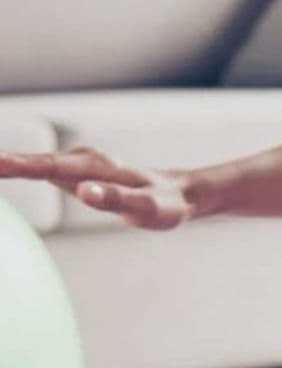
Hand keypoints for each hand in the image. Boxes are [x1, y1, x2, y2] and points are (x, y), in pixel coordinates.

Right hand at [0, 146, 192, 229]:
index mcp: (97, 167)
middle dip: (5, 163)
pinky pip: (40, 169)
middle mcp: (83, 160)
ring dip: (8, 164)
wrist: (178, 193)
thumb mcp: (148, 207)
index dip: (20, 165)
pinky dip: (18, 168)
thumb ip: (117, 199)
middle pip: (36, 162)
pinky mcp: (74, 173)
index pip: (51, 166)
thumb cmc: (165, 203)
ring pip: (36, 164)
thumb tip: (84, 191)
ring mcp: (77, 165)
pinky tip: (2, 169)